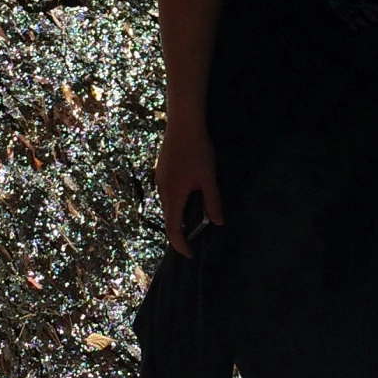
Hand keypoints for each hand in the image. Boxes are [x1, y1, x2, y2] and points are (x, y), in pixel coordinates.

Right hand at [155, 120, 223, 256]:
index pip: (172, 229)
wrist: (183, 124)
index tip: (191, 253)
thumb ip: (212, 201)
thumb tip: (218, 222)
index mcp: (173, 196)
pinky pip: (167, 193)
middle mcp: (161, 190)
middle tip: (198, 235)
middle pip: (169, 218)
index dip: (181, 244)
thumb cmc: (197, 151)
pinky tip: (191, 193)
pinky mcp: (161, 171)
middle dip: (182, 230)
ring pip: (168, 204)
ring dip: (180, 213)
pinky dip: (178, 201)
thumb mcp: (208, 178)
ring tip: (197, 213)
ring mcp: (159, 180)